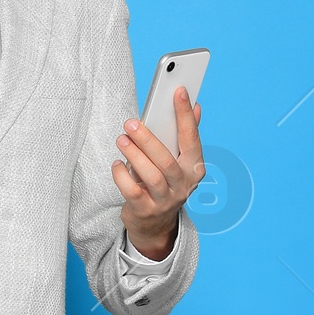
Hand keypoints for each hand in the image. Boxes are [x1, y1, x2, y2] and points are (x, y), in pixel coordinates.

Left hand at [113, 90, 203, 259]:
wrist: (155, 224)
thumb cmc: (165, 183)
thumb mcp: (179, 161)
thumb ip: (186, 135)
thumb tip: (196, 106)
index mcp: (194, 168)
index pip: (192, 138)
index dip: (185, 114)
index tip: (179, 91)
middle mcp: (183, 185)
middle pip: (167, 160)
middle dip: (148, 139)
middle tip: (131, 122)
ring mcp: (165, 200)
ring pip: (151, 176)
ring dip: (134, 155)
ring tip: (121, 139)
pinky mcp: (145, 210)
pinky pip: (132, 191)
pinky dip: (122, 176)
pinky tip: (117, 163)